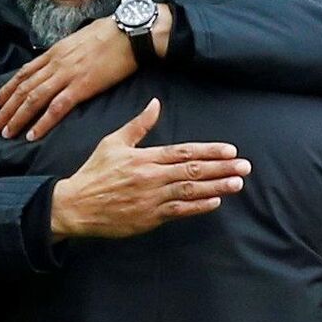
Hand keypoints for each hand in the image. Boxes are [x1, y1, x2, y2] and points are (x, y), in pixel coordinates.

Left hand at [0, 6, 173, 140]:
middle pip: (23, 89)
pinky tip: (32, 135)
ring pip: (33, 99)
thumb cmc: (110, 33)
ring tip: (5, 133)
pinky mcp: (81, 87)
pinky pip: (56, 108)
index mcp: (54, 52)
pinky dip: (42, 122)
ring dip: (17, 118)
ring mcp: (66, 75)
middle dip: (5, 109)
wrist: (129, 32)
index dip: (7, 89)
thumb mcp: (79, 39)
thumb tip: (60, 59)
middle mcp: (55, 63)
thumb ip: (66, 52)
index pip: (23, 73)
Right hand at [50, 99, 249, 239]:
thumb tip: (156, 104)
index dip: (209, 151)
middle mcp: (153, 177)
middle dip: (222, 168)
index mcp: (146, 158)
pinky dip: (198, 206)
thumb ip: (139, 125)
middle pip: (193, 170)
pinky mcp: (150, 217)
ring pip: (191, 191)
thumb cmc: (95, 172)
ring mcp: (153, 198)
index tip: (230, 150)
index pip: (184, 152)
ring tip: (238, 183)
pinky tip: (215, 201)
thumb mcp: (113, 142)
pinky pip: (179, 210)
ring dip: (216, 187)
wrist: (76, 205)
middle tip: (245, 166)